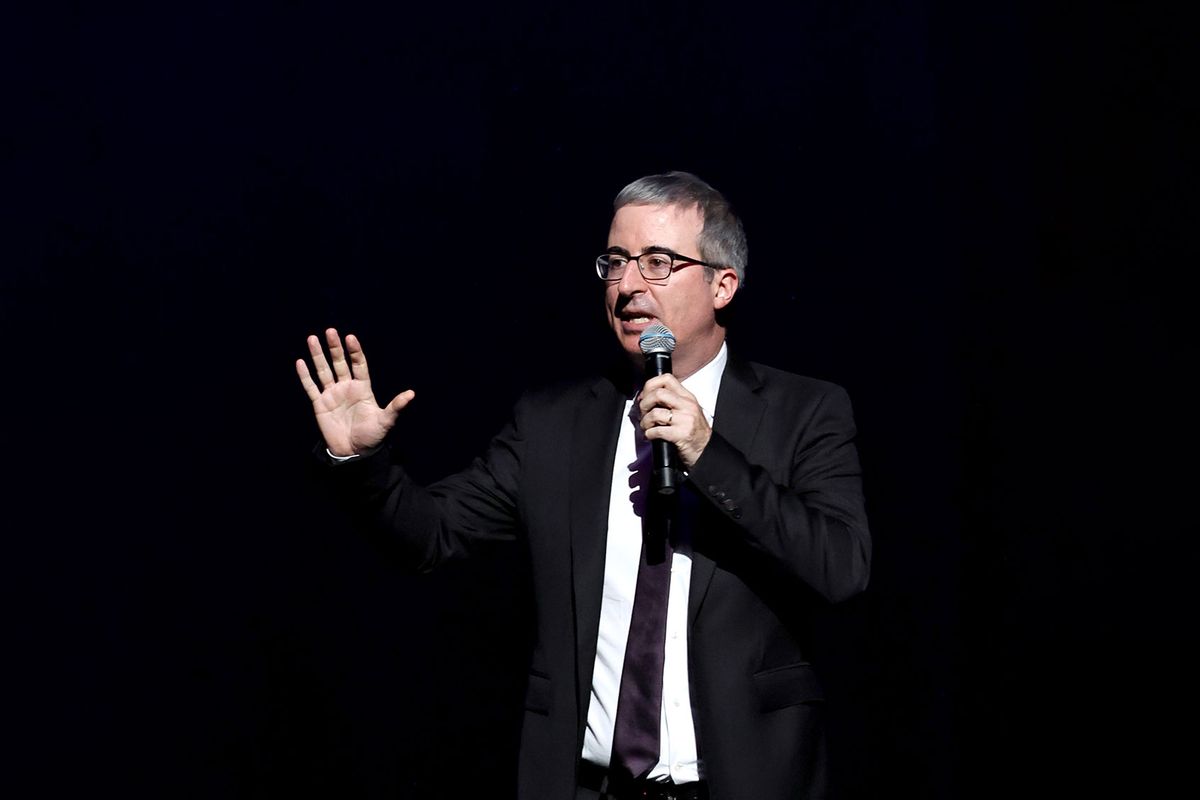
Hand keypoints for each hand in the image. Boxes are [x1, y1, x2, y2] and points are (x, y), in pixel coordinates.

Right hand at [296, 328, 414, 455]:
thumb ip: (395, 407)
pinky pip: (311, 387)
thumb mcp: (385, 421)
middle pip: (340, 363)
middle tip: (330, 331)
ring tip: (312, 338)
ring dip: (317, 356)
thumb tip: (411, 394)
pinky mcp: (320, 404)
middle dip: (335, 348)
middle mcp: (346, 388)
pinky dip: (305, 376)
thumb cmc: (372, 437)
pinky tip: (300, 362)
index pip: (359, 365)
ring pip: (323, 371)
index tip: (350, 338)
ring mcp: (332, 395)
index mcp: (362, 388)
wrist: (354, 452)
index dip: (355, 352)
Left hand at [638, 374, 711, 468]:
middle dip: (644, 404)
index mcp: (687, 397)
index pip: (666, 378)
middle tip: (643, 413)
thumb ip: (672, 400)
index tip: (645, 396)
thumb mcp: (687, 409)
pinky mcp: (680, 434)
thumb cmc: (694, 431)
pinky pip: (656, 431)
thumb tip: (647, 396)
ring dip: (645, 422)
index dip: (650, 385)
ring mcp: (684, 420)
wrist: (706, 449)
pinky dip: (648, 434)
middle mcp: (687, 405)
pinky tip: (651, 436)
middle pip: (658, 393)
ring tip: (647, 427)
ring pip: (654, 413)